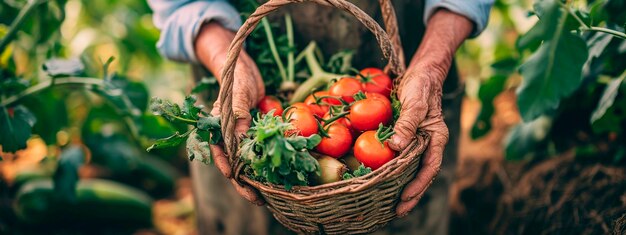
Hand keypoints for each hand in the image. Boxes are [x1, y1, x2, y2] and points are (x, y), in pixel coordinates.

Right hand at [195, 22, 264, 204]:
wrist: (243, 69)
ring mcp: (243, 135)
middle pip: (234, 163)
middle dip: (244, 182)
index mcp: (218, 127)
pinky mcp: (257, 134)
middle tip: (256, 198)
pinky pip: (262, 151)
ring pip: (249, 161)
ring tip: (267, 195)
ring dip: (257, 178)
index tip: (234, 177)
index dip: (225, 166)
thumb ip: (238, 113)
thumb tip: (240, 138)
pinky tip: (278, 176)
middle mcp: (229, 135)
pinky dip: (268, 164)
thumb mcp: (238, 93)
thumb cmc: (236, 77)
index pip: (218, 151)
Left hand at [388, 64, 448, 216]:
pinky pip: (400, 158)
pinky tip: (381, 181)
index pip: (430, 167)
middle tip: (396, 211)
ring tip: (389, 205)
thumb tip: (396, 147)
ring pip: (410, 169)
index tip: (405, 197)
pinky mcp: (406, 138)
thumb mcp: (415, 102)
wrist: (420, 73)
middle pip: (421, 174)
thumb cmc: (421, 85)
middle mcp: (428, 143)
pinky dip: (393, 172)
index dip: (418, 184)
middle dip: (410, 194)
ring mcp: (417, 142)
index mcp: (436, 138)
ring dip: (401, 187)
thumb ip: (407, 124)